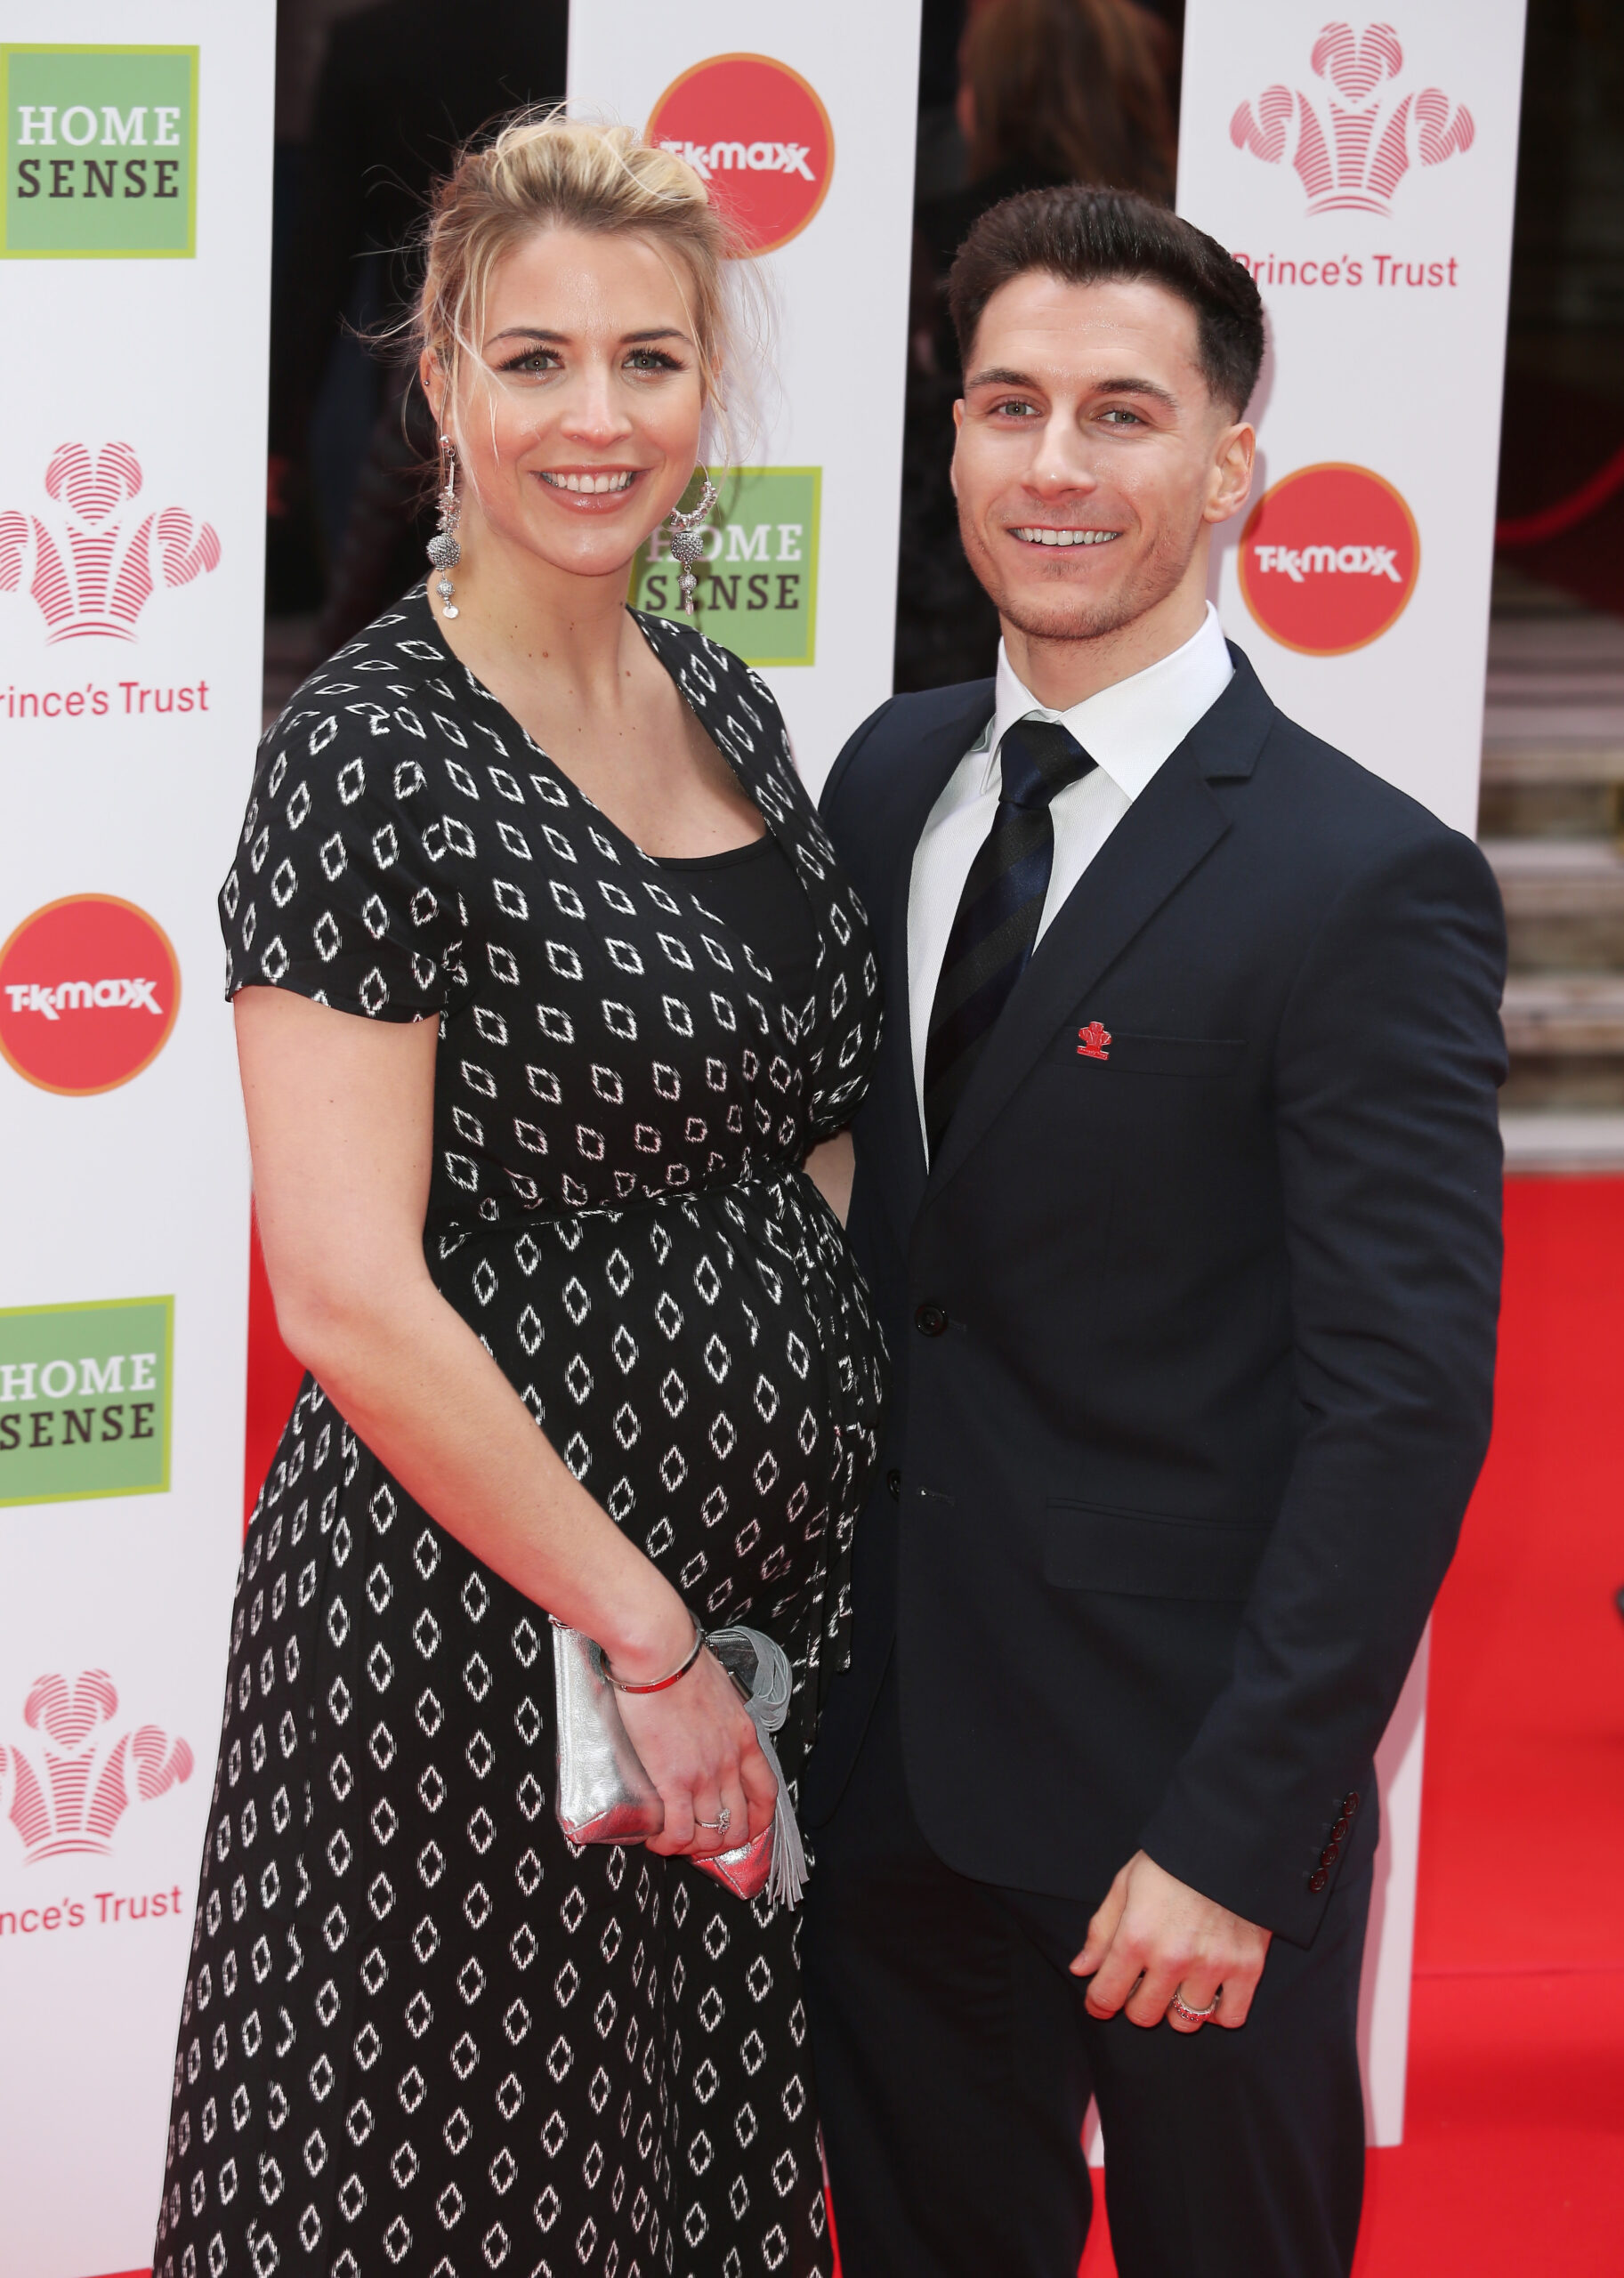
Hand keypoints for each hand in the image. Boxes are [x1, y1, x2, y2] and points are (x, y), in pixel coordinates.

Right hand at [617, 1649, 777, 1859]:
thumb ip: (719, 1716)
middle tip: (700, 1839)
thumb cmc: (683, 1662)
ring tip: (675, 1842)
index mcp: (744, 1739)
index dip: (759, 1821)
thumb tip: (705, 1721)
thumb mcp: (719, 1691)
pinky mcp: (675, 1781)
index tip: (747, 1829)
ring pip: (713, 1834)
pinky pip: (680, 1832)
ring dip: (694, 1847)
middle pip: (741, 1822)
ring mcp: (705, 1775)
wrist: (661, 1654)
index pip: (766, 1793)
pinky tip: (657, 1841)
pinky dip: (670, 1845)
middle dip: (722, 1841)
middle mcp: (731, 1762)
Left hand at [1069, 1850, 1271, 2031]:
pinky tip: (1210, 1991)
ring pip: (1185, 2022)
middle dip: (1136, 2005)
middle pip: (1145, 2015)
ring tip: (1178, 1984)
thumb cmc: (1171, 1861)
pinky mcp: (1247, 1967)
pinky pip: (1230, 2017)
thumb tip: (1081, 1969)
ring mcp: (1213, 1966)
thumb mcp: (1125, 1885)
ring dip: (1176, 2009)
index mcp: (1137, 1935)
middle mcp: (1173, 1958)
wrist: (1228, 1840)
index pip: (1107, 1995)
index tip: (1100, 2002)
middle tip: (1142, 1986)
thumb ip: (1102, 1931)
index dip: (1099, 2003)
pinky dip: (1219, 2012)